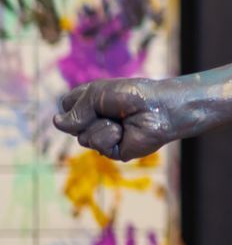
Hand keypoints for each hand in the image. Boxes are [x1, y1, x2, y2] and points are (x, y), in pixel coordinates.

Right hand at [54, 78, 190, 159]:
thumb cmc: (134, 96)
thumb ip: (76, 110)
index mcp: (90, 103)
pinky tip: (124, 131)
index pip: (66, 106)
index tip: (98, 95)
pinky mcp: (111, 150)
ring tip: (120, 120)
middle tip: (112, 108)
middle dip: (91, 114)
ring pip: (82, 137)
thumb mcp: (98, 94)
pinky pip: (97, 145)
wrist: (161, 109)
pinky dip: (109, 136)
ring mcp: (102, 136)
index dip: (77, 102)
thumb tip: (56, 124)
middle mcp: (93, 120)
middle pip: (70, 124)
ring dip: (101, 125)